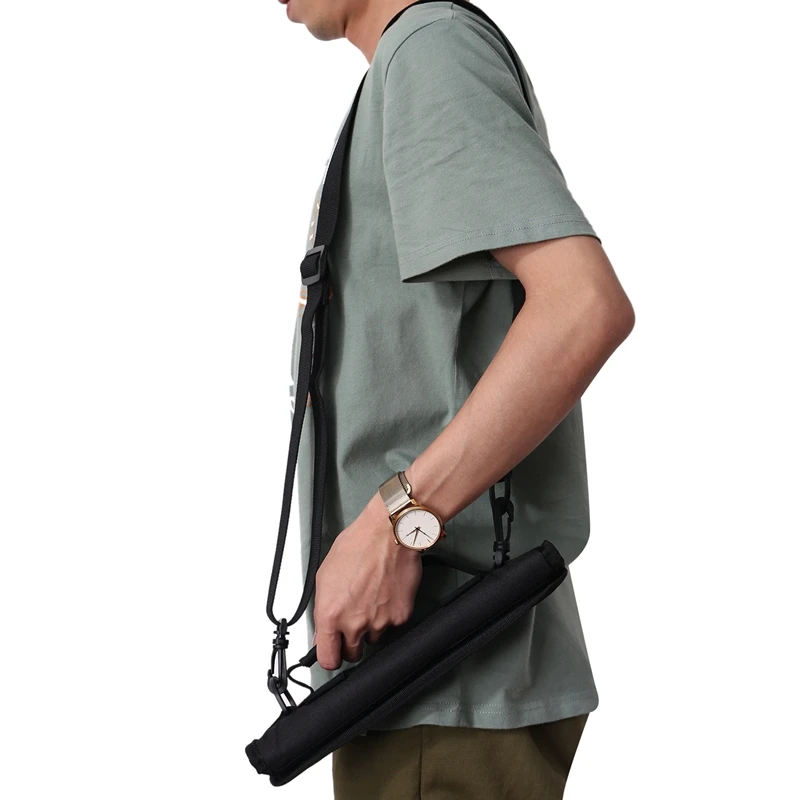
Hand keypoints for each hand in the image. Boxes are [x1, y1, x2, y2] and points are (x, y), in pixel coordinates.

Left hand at [313, 492, 421, 670]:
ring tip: (372, 598)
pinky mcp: (401, 616)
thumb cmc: (358, 545)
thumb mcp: (325, 575)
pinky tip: (386, 593)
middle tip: (354, 621)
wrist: (389, 533)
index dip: (330, 657)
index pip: (327, 658)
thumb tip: (322, 630)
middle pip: (352, 654)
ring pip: (374, 639)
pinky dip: (390, 613)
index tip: (332, 652)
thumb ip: (322, 608)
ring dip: (371, 626)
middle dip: (351, 642)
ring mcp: (380, 622)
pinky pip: (392, 625)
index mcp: (331, 614)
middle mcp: (355, 623)